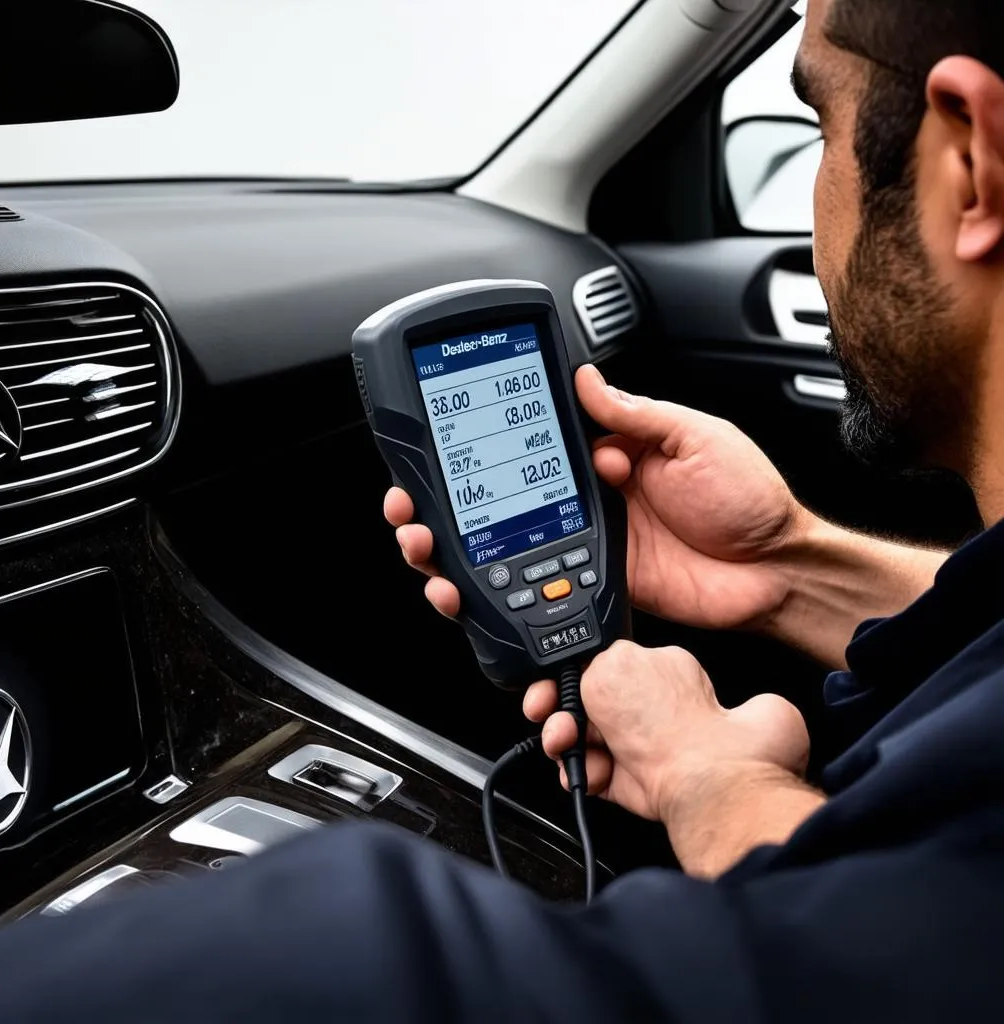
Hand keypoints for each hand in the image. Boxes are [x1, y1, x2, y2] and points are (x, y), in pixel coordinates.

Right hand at [385, 364, 809, 629]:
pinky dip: (510, 605)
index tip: (440, 454)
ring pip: (510, 553)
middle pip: (503, 505)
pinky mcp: (597, 590)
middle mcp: (590, 503)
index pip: (530, 450)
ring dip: (461, 558)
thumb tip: (585, 379)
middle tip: (414, 512)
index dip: (482, 454)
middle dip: (450, 509)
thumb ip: (635, 414)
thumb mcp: (694, 436)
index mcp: (609, 458)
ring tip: (428, 554)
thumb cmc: (748, 499)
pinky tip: (476, 605)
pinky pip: (545, 596)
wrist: (776, 570)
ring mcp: (588, 549)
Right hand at [526, 641, 809, 826]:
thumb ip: (590, 657)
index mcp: (648, 668)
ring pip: (578, 739)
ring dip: (562, 741)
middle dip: (557, 709)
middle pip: (580, 704)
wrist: (692, 778)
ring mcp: (637, 744)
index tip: (548, 683)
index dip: (565, 673)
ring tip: (563, 743)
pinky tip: (587, 770)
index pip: (595, 665)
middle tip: (547, 713)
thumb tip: (579, 667)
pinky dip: (580, 773)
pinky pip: (588, 772)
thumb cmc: (669, 719)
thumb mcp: (614, 660)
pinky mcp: (630, 779)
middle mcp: (644, 706)